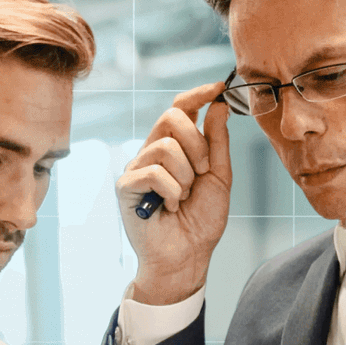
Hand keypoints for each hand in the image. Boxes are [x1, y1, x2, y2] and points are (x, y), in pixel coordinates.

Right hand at [118, 82, 232, 304]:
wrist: (187, 256)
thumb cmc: (201, 221)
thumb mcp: (218, 178)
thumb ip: (217, 142)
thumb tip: (219, 106)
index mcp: (175, 146)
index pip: (180, 107)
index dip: (198, 94)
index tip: (218, 88)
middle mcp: (152, 151)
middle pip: (171, 117)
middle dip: (196, 144)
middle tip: (201, 173)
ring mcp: (137, 167)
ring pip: (166, 146)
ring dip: (185, 175)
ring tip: (183, 197)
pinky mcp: (126, 186)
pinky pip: (153, 171)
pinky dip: (171, 191)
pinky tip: (169, 207)